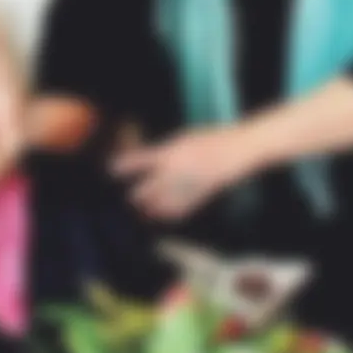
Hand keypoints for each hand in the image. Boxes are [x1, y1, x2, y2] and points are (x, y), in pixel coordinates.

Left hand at [115, 125, 261, 220]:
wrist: (239, 151)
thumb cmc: (212, 139)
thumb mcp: (182, 138)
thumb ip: (161, 151)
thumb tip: (142, 162)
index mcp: (168, 154)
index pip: (134, 164)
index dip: (119, 169)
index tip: (113, 171)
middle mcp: (174, 174)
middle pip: (141, 193)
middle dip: (133, 195)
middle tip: (129, 194)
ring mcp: (186, 188)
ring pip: (155, 207)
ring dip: (146, 207)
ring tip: (142, 205)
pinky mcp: (197, 199)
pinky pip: (174, 213)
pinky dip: (164, 214)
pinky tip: (160, 212)